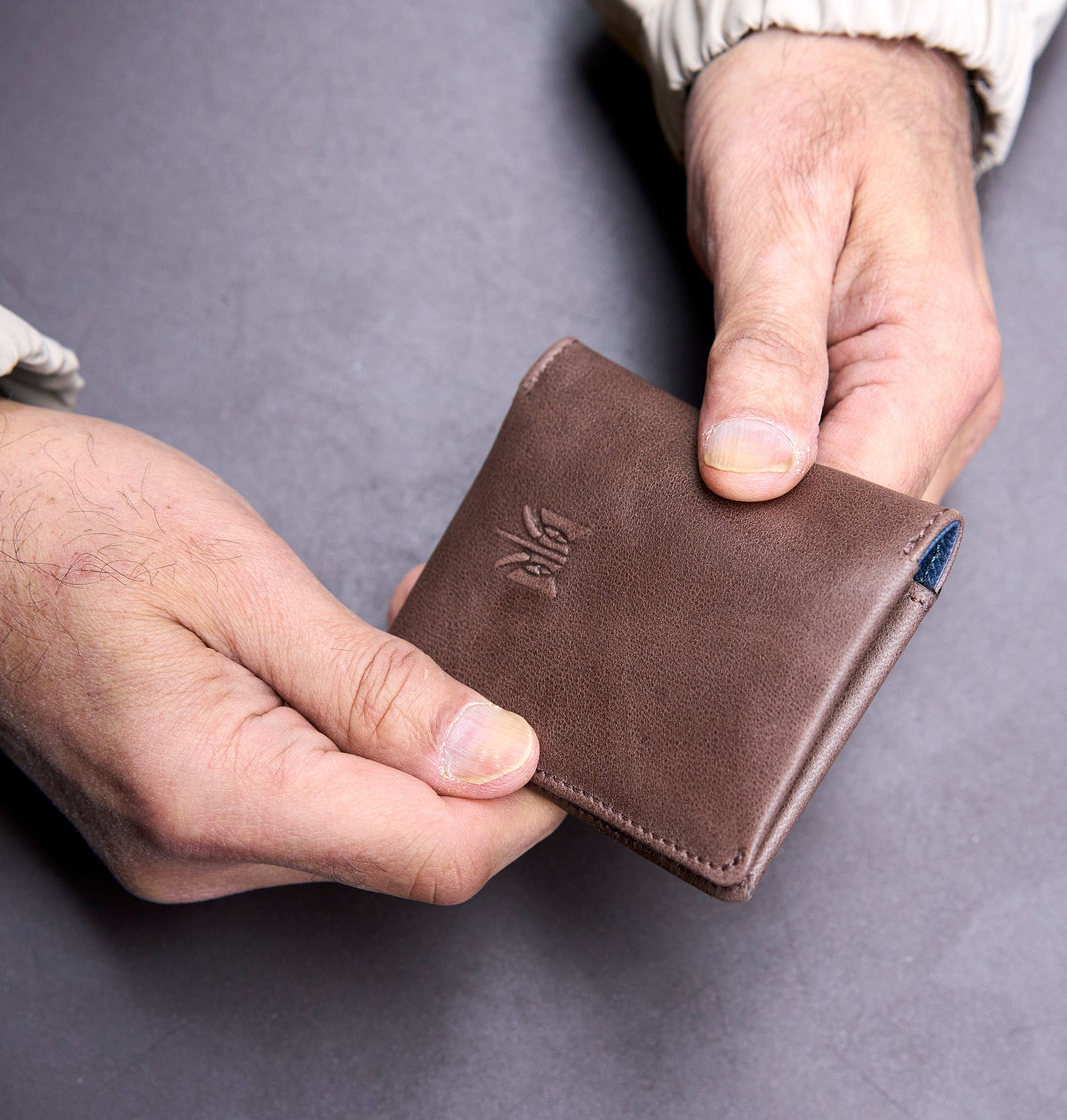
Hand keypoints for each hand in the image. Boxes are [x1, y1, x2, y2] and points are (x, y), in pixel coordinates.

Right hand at [0, 396, 561, 902]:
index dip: (530, 805)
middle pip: (407, 852)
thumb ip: (379, 687)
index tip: (572, 731)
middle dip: (479, 768)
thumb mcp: (244, 579)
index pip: (436, 853)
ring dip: (416, 754)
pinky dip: (359, 755)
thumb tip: (501, 756)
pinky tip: (354, 680)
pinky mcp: (178, 826)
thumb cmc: (72, 524)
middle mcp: (197, 856)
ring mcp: (182, 853)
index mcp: (214, 794)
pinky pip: (312, 815)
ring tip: (413, 642)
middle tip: (487, 651)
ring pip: (365, 835)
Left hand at [685, 30, 1001, 502]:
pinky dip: (776, 493)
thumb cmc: (805, 115)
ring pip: (845, 512)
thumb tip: (749, 475)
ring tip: (690, 518)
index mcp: (936, 360)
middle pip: (857, 528)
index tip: (695, 547)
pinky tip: (721, 489)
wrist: (832, 69)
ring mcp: (918, 406)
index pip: (861, 511)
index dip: (777, 548)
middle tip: (675, 540)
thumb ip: (762, 351)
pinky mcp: (880, 402)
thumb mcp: (767, 218)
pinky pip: (833, 477)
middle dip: (768, 548)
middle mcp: (945, 398)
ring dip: (769, 525)